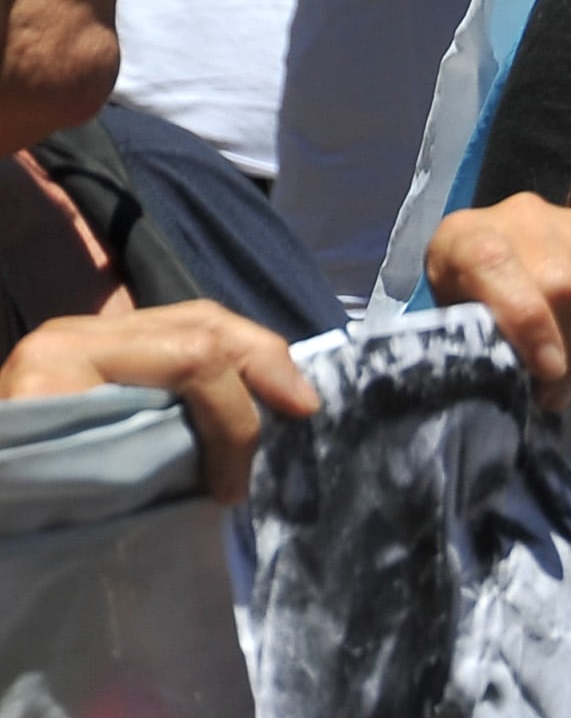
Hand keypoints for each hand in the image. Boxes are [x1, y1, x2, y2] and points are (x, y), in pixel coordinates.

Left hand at [0, 302, 313, 503]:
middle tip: (307, 411)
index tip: (235, 489)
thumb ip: (138, 457)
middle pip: (203, 322)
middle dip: (266, 365)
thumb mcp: (55, 481)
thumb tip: (223, 470)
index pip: (190, 358)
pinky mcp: (91, 346)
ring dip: (255, 354)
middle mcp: (76, 330)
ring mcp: (84, 332)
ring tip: (291, 396)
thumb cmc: (6, 485)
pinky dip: (226, 356)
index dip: (235, 418)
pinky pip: (178, 331)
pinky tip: (249, 386)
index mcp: (63, 360)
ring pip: (197, 315)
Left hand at [422, 197, 570, 412]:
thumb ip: (477, 342)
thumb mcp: (451, 325)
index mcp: (468, 237)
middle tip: (563, 393)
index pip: (496, 265)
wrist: (508, 262)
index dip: (527, 323)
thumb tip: (522, 384)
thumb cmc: (474, 308)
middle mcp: (529, 218)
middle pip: (565, 286)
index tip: (548, 373)